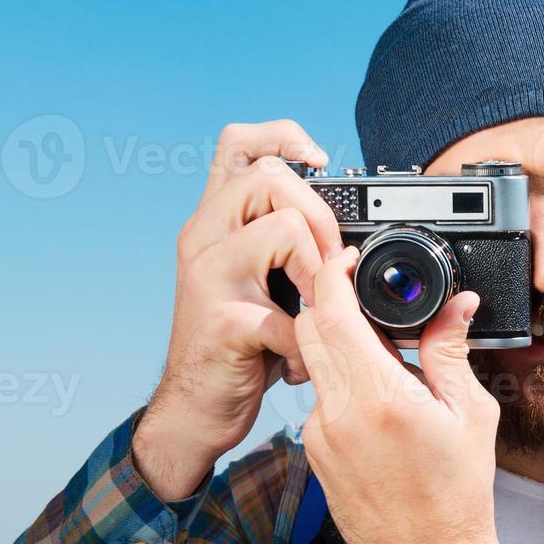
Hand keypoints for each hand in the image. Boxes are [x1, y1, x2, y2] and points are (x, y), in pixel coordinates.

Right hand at [133, 120, 343, 500]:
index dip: (283, 135)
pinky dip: (307, 346)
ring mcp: (208, 277)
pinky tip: (301, 365)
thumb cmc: (237, 346)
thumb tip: (348, 238)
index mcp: (217, 222)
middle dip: (320, 217)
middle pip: (270, 178)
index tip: (321, 158)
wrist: (196, 408)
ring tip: (314, 313)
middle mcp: (204, 237)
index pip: (238, 144)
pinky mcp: (223, 322)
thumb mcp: (261, 283)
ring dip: (317, 274)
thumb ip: (288, 249)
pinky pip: (287, 315)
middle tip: (328, 266)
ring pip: (282, 230)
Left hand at [296, 248, 527, 543]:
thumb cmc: (457, 494)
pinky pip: (318, 398)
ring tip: (386, 359)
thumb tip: (458, 305)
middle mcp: (337, 414)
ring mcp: (318, 436)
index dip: (333, 273)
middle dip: (332, 303)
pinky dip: (342, 383)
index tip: (346, 256)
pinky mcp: (313, 453)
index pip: (333, 313)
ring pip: (313, 362)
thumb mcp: (470, 413)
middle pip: (310, 329)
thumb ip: (450, 351)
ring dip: (339, 346)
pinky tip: (378, 402)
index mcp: (379, 397)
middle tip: (368, 298)